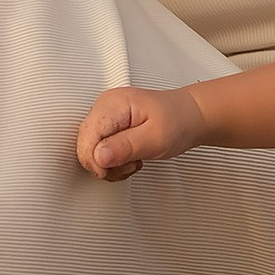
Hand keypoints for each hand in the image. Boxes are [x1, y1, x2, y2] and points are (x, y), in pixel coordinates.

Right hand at [76, 84, 207, 180]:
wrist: (190, 117)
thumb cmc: (178, 122)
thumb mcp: (155, 138)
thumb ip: (126, 147)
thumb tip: (98, 156)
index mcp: (114, 104)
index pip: (88, 136)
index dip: (96, 159)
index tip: (114, 170)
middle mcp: (105, 105)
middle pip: (84, 143)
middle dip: (102, 163)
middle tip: (128, 165)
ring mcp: (106, 114)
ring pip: (89, 147)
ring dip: (107, 163)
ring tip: (131, 161)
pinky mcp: (109, 124)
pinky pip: (97, 146)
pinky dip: (110, 160)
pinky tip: (127, 159)